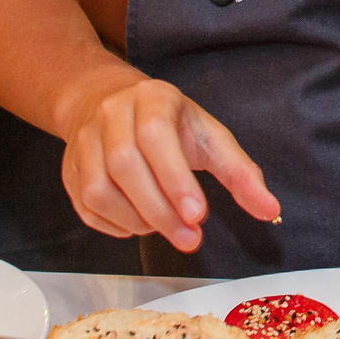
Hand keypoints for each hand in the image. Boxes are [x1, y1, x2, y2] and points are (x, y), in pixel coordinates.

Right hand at [58, 74, 280, 253]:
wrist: (111, 104)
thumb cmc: (170, 125)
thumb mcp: (210, 138)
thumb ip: (240, 173)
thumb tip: (270, 211)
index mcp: (151, 99)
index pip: (154, 135)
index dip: (174, 178)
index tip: (197, 215)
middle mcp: (111, 115)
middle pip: (124, 166)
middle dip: (159, 210)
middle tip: (189, 239)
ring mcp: (83, 142)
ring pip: (98, 190)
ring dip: (135, 220)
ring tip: (164, 228)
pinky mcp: (69, 168)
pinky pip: (83, 206)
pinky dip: (113, 225)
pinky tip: (138, 224)